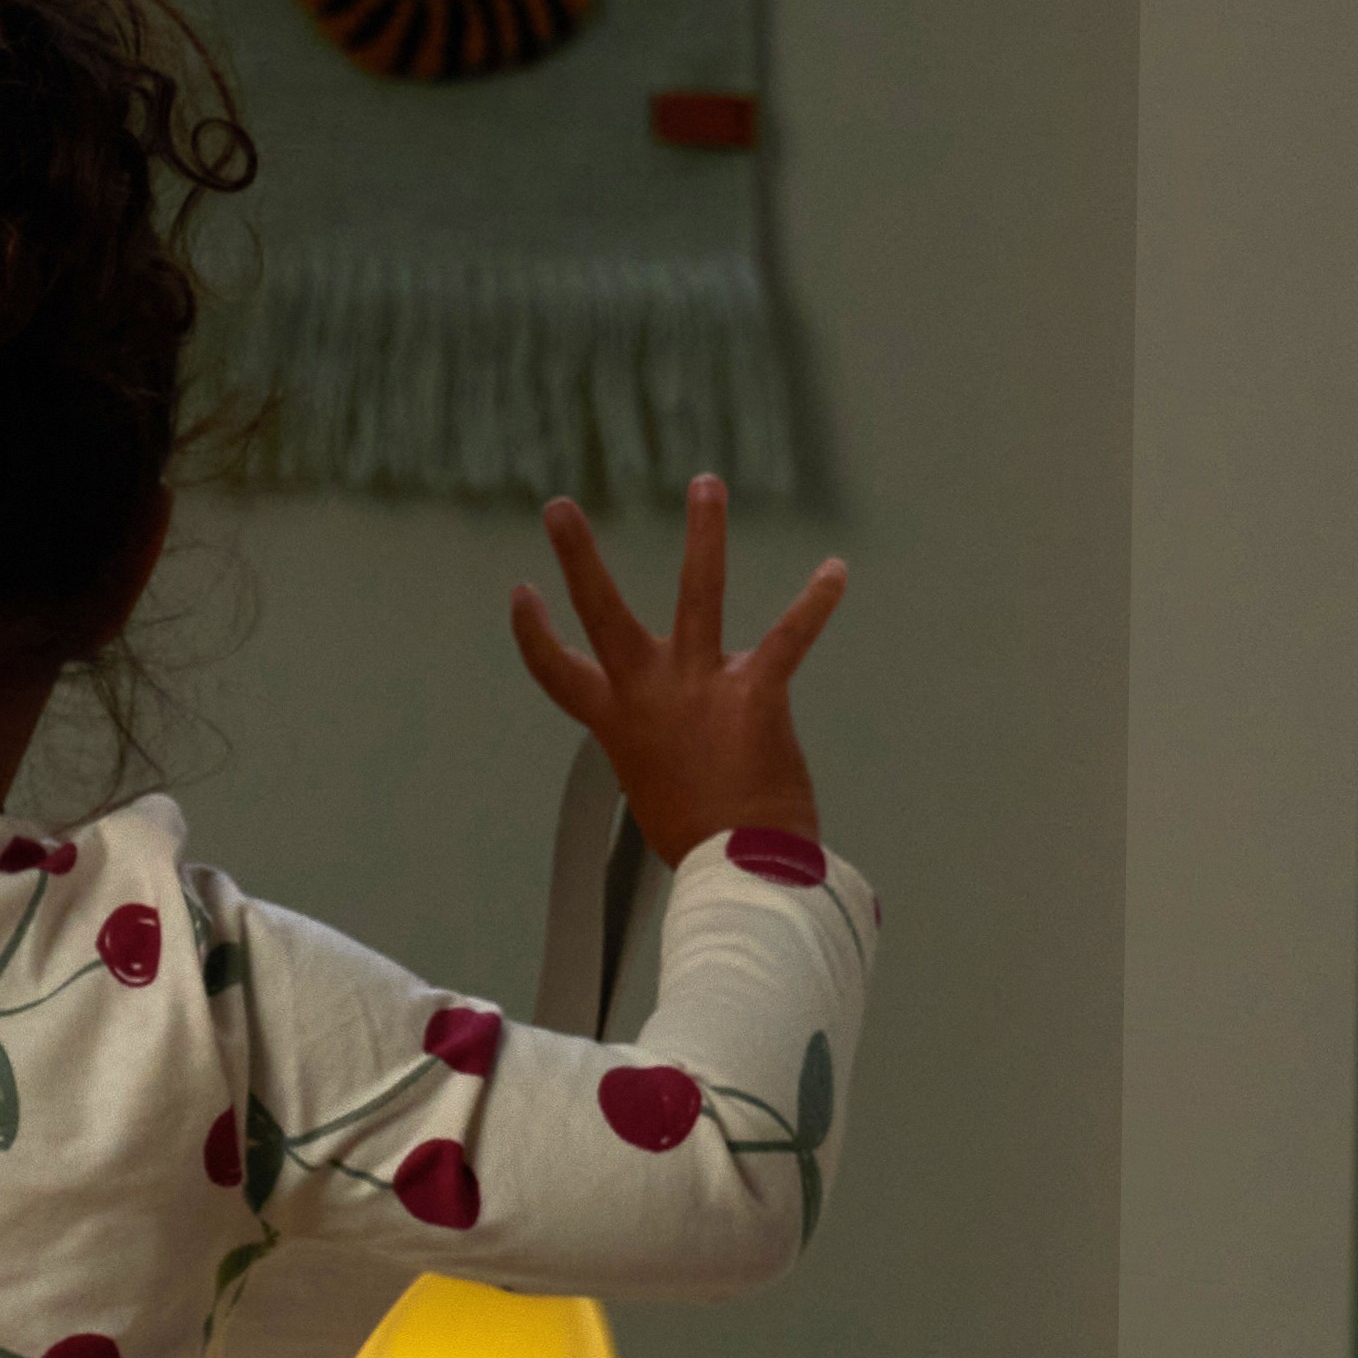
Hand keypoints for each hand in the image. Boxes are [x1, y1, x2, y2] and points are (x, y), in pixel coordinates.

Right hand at [505, 478, 846, 869]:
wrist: (738, 873)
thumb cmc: (702, 848)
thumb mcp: (659, 795)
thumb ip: (663, 753)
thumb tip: (679, 754)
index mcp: (619, 726)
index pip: (560, 675)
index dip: (535, 635)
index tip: (522, 594)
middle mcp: (650, 698)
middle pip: (603, 616)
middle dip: (578, 558)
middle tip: (558, 509)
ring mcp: (699, 690)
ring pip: (699, 594)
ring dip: (703, 534)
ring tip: (706, 483)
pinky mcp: (754, 694)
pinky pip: (788, 637)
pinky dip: (814, 602)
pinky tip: (835, 570)